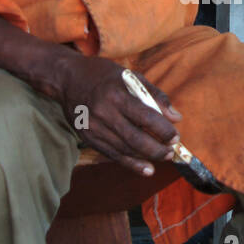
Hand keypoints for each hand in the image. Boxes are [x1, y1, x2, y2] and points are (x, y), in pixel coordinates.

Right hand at [57, 55, 182, 176]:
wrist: (67, 78)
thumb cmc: (103, 74)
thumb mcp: (131, 76)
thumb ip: (155, 95)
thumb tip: (176, 117)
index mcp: (117, 94)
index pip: (146, 117)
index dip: (164, 130)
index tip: (175, 136)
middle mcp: (104, 113)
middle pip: (135, 139)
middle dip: (157, 149)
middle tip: (170, 151)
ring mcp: (94, 127)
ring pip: (124, 150)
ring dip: (146, 158)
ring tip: (162, 158)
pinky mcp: (87, 137)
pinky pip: (112, 154)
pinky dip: (130, 163)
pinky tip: (145, 168)